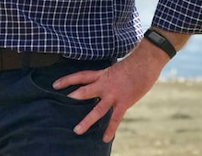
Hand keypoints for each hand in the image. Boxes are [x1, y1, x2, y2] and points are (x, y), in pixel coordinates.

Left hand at [53, 40, 169, 142]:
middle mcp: (105, 84)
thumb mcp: (117, 68)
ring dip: (87, 120)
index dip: (68, 80)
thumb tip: (105, 84)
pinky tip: (105, 138)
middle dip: (74, 97)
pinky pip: (115, 118)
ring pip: (97, 109)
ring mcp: (114, 94)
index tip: (55, 85)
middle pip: (85, 92)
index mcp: (103, 74)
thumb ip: (109, 78)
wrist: (146, 62)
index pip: (81, 76)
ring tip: (77, 130)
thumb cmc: (135, 63)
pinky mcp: (124, 102)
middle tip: (61, 104)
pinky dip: (110, 129)